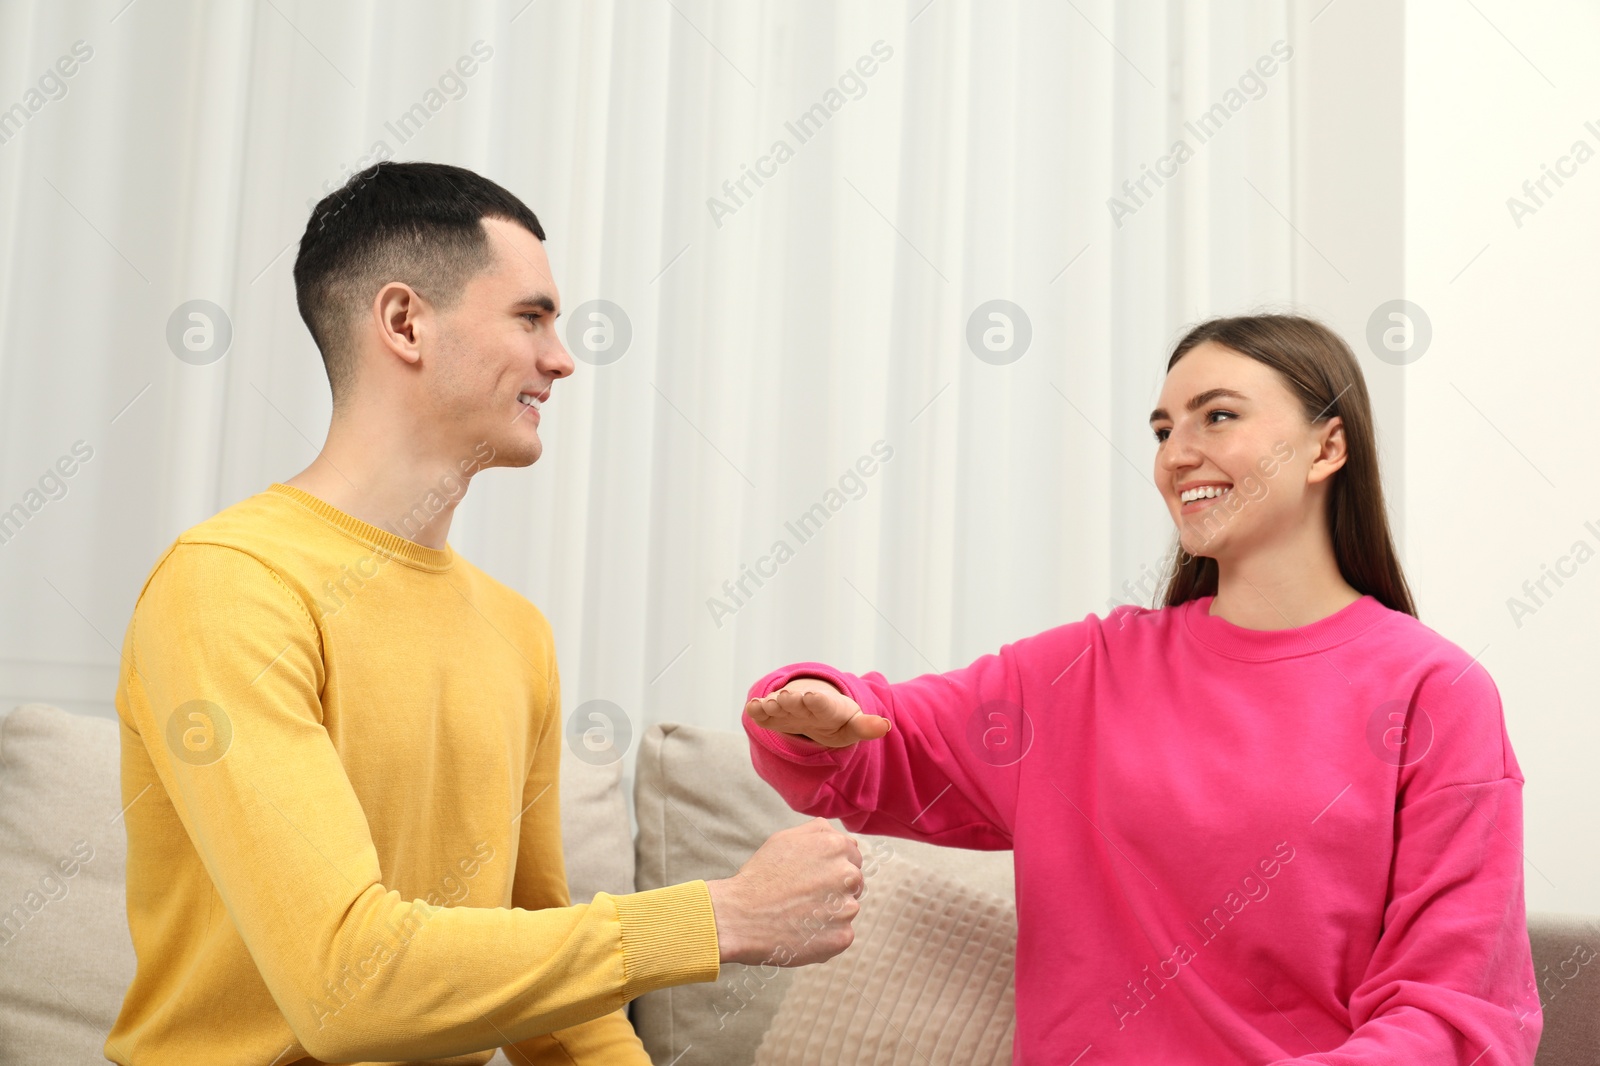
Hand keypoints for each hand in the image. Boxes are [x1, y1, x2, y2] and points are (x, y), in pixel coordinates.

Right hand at [705, 818, 864, 965]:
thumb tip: (839, 836)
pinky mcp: (842, 936)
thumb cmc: (760, 877)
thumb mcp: (785, 839)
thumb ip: (818, 832)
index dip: (833, 867)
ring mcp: (847, 907)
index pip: (853, 856)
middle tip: (805, 897)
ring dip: (830, 913)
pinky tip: (802, 932)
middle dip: (835, 889)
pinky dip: (825, 935)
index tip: (814, 878)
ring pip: (847, 909)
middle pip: (854, 883)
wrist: (740, 916)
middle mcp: (847, 874)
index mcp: (836, 847)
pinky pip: (841, 934)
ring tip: (799, 915)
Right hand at [743, 677, 890, 748]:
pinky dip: (757, 710)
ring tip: (767, 705)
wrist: (815, 708)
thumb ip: (866, 727)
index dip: (818, 702)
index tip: (811, 697)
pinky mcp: (774, 715)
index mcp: (828, 708)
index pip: (824, 704)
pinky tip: (751, 709)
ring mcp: (789, 709)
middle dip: (793, 701)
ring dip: (774, 705)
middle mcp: (806, 705)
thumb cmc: (837, 721)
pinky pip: (764, 712)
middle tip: (786, 698)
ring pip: (780, 705)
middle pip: (799, 702)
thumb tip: (886, 726)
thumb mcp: (852, 726)